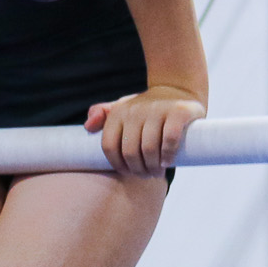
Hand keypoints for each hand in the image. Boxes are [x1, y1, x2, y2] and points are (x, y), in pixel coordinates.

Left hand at [85, 86, 203, 176]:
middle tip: (146, 175)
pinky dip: (167, 155)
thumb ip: (101, 115)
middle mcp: (136, 110)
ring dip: (153, 167)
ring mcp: (158, 109)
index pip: (110, 146)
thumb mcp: (121, 108)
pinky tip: (167, 162)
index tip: (128, 173)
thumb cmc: (145, 109)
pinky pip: (170, 139)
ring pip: (149, 148)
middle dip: (138, 170)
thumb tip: (88, 127)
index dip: (117, 165)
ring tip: (157, 172)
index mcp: (118, 113)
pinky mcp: (179, 111)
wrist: (178, 91)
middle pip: (130, 151)